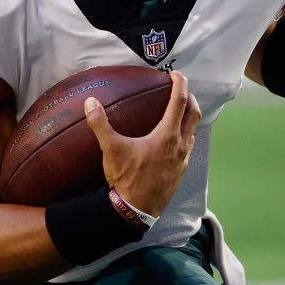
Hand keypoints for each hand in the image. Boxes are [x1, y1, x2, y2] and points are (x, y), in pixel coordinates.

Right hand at [84, 71, 200, 216]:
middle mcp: (180, 145)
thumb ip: (100, 124)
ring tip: (179, 113)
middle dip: (190, 98)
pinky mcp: (181, 172)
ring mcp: (183, 159)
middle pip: (194, 114)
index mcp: (167, 135)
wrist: (136, 210)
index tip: (176, 74)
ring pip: (193, 132)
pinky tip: (173, 142)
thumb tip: (90, 102)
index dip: (180, 84)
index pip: (179, 101)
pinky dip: (185, 137)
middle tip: (182, 90)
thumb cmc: (127, 179)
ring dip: (189, 119)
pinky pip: (188, 148)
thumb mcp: (111, 149)